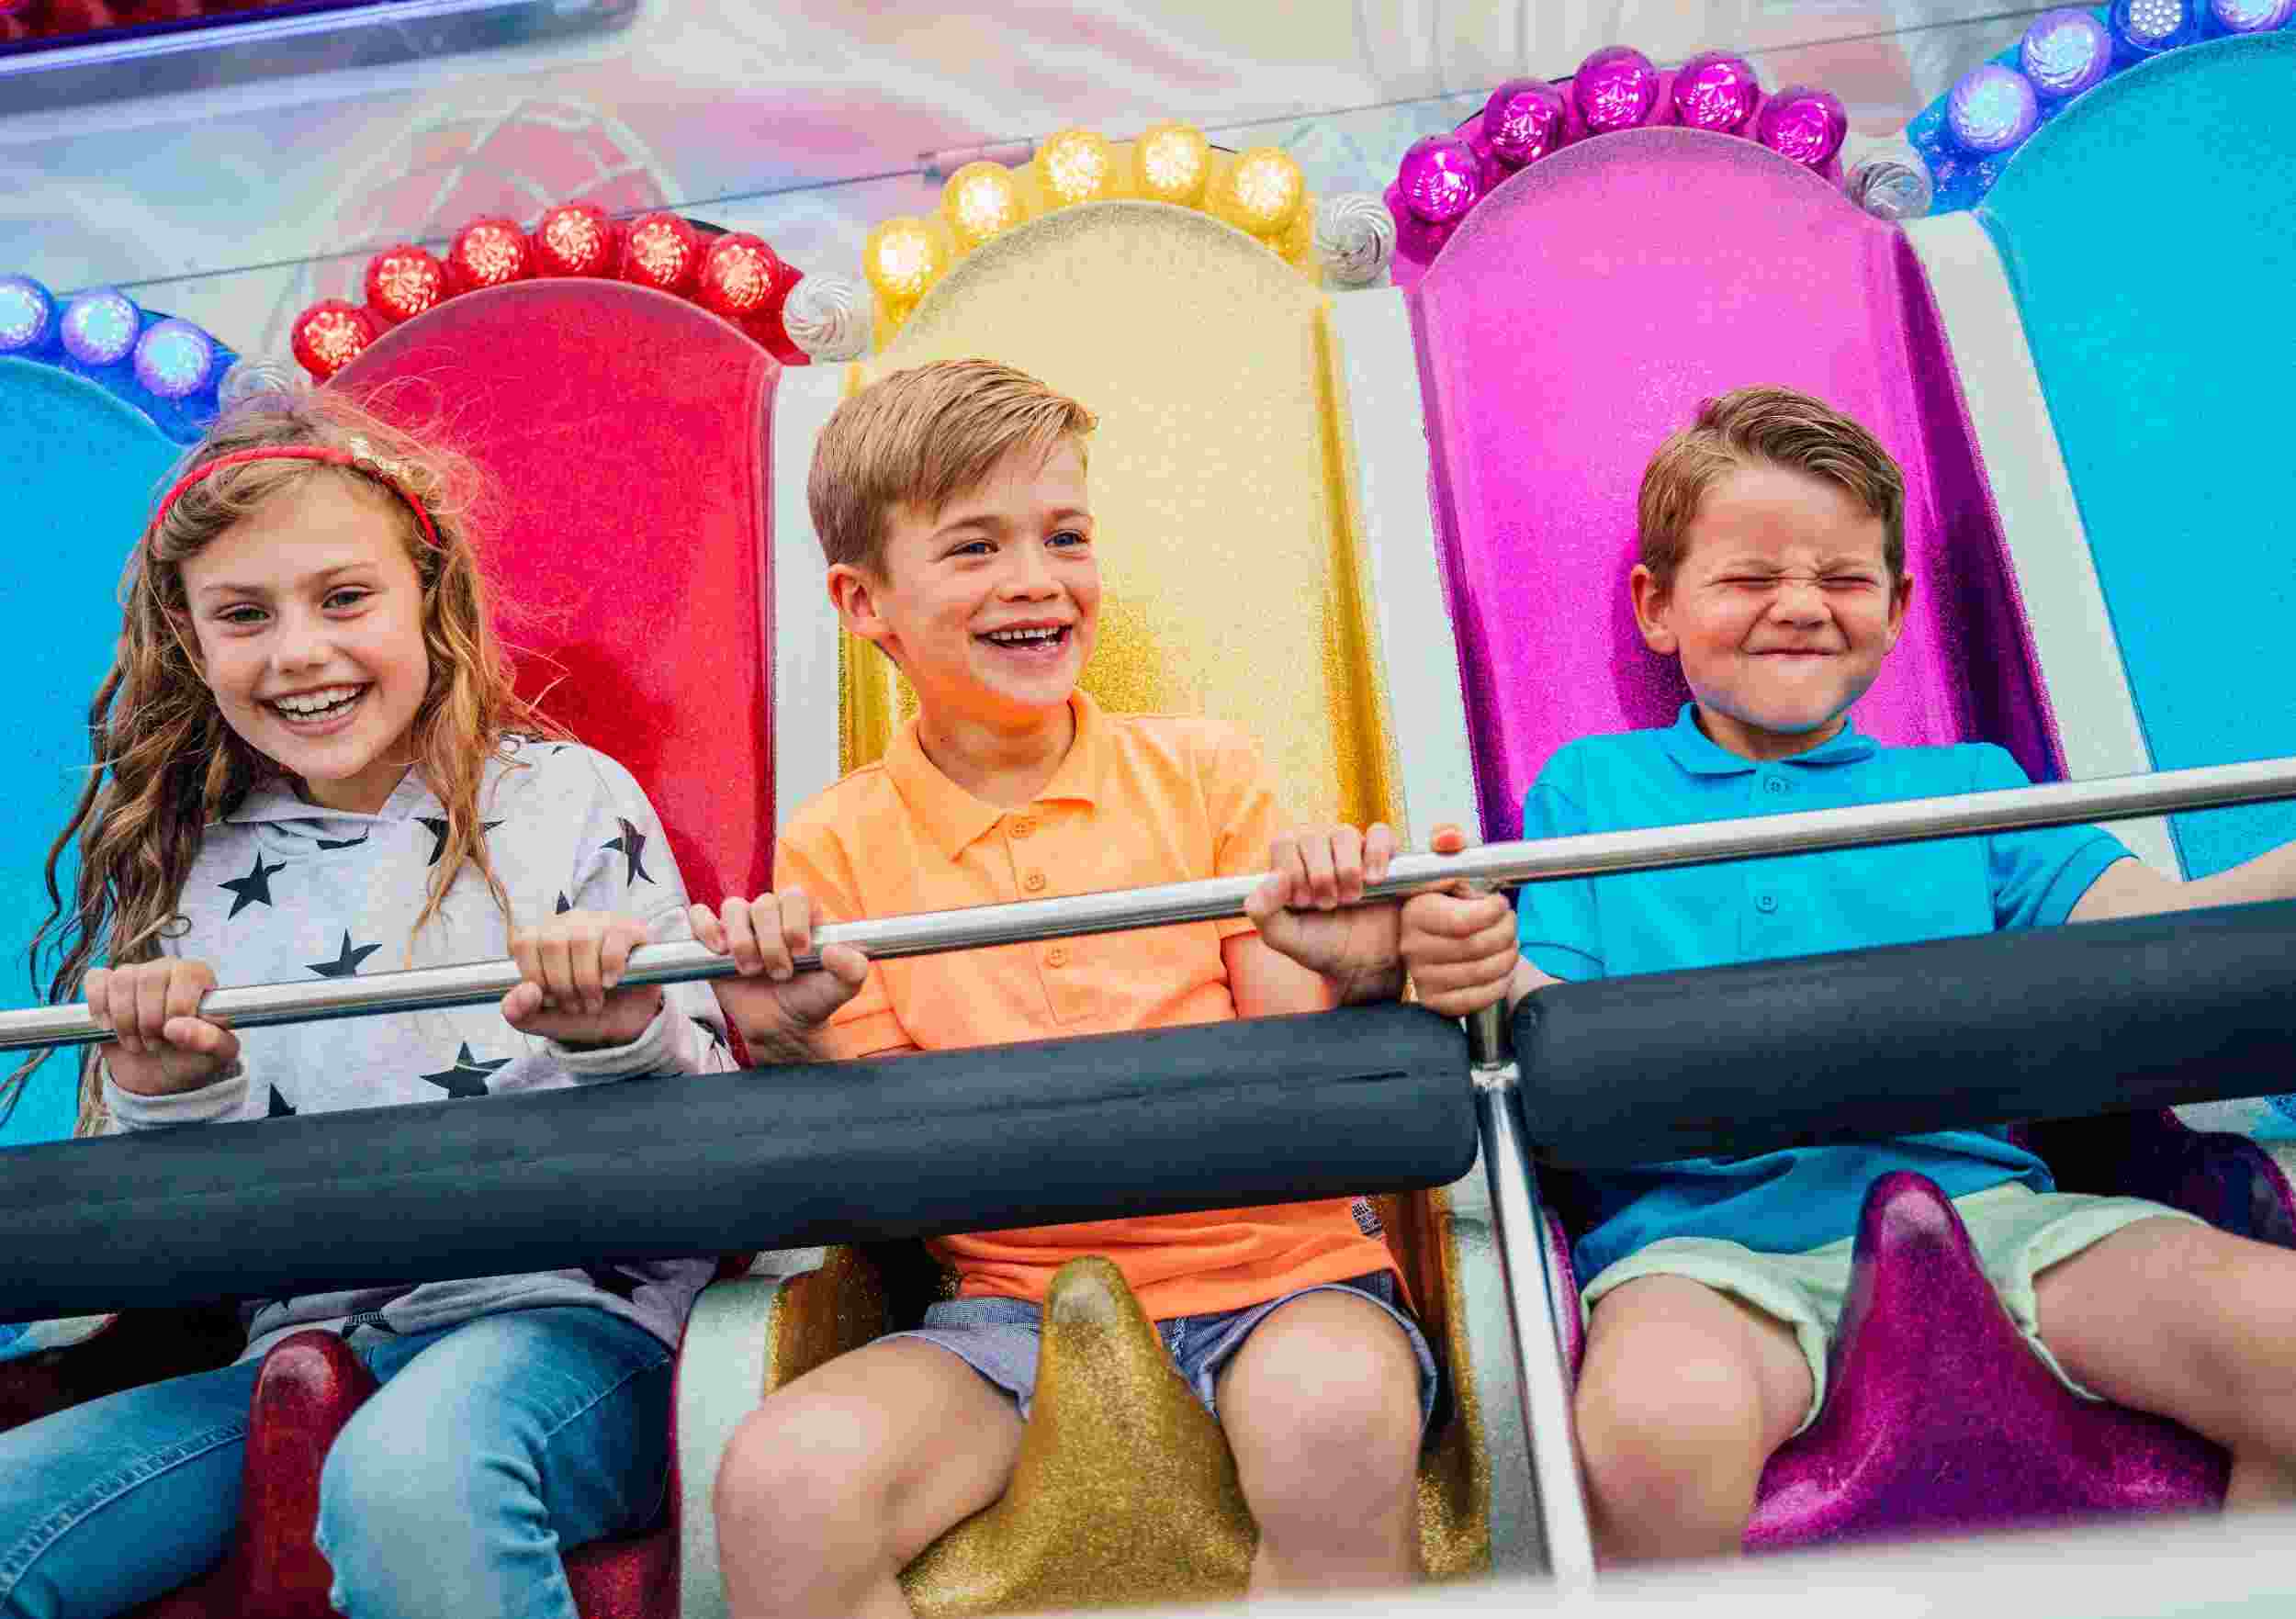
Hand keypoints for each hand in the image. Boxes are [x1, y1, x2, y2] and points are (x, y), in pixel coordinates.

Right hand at [85, 959, 239, 1095]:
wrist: (161, 1075)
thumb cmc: (193, 1058)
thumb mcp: (217, 1056)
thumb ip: (211, 1041)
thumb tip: (177, 1026)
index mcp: (199, 976)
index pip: (184, 977)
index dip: (175, 1012)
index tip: (176, 1035)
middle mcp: (168, 968)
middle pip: (149, 978)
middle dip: (148, 1021)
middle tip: (155, 1044)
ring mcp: (136, 974)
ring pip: (120, 981)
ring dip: (124, 1021)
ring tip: (137, 1041)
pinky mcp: (107, 986)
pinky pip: (96, 980)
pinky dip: (99, 1008)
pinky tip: (110, 1027)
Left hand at [501, 909, 663, 1047]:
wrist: (629, 1018)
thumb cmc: (584, 1011)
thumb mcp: (545, 1019)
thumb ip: (519, 1011)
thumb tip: (526, 992)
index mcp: (542, 936)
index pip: (524, 943)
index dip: (535, 976)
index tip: (549, 998)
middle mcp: (569, 922)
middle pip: (552, 942)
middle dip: (562, 985)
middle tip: (575, 1006)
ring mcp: (602, 922)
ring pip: (582, 940)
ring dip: (587, 981)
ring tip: (594, 1000)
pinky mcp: (631, 929)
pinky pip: (615, 941)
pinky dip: (611, 967)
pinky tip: (611, 982)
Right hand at [688, 889, 870, 1056]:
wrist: (782, 1025)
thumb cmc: (812, 999)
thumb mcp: (842, 988)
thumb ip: (852, 969)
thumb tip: (835, 952)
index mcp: (803, 915)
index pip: (795, 896)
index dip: (795, 923)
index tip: (801, 953)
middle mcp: (773, 915)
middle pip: (763, 904)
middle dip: (771, 943)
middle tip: (780, 973)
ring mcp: (742, 926)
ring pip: (733, 908)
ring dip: (742, 941)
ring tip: (751, 970)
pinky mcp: (715, 940)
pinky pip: (700, 915)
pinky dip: (705, 928)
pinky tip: (719, 951)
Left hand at [1245, 823, 1422, 1002]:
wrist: (1365, 962)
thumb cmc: (1322, 944)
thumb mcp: (1284, 936)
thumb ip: (1263, 911)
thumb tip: (1273, 877)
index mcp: (1291, 860)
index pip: (1284, 842)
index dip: (1293, 872)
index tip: (1304, 902)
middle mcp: (1320, 846)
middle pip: (1312, 837)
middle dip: (1319, 877)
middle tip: (1328, 905)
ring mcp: (1353, 847)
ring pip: (1344, 834)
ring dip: (1347, 870)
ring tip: (1351, 898)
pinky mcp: (1385, 853)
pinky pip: (1380, 833)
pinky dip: (1376, 855)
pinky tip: (1374, 880)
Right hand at [1398, 828, 1519, 1016]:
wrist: (1440, 939)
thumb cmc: (1451, 901)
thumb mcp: (1447, 866)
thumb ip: (1447, 842)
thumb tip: (1450, 837)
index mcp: (1415, 912)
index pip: (1462, 922)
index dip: (1493, 913)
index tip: (1501, 903)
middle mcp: (1412, 946)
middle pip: (1477, 947)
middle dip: (1506, 932)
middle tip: (1510, 922)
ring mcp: (1422, 976)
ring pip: (1483, 971)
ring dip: (1508, 956)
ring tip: (1509, 943)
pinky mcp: (1435, 1001)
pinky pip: (1479, 998)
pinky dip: (1501, 983)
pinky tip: (1501, 968)